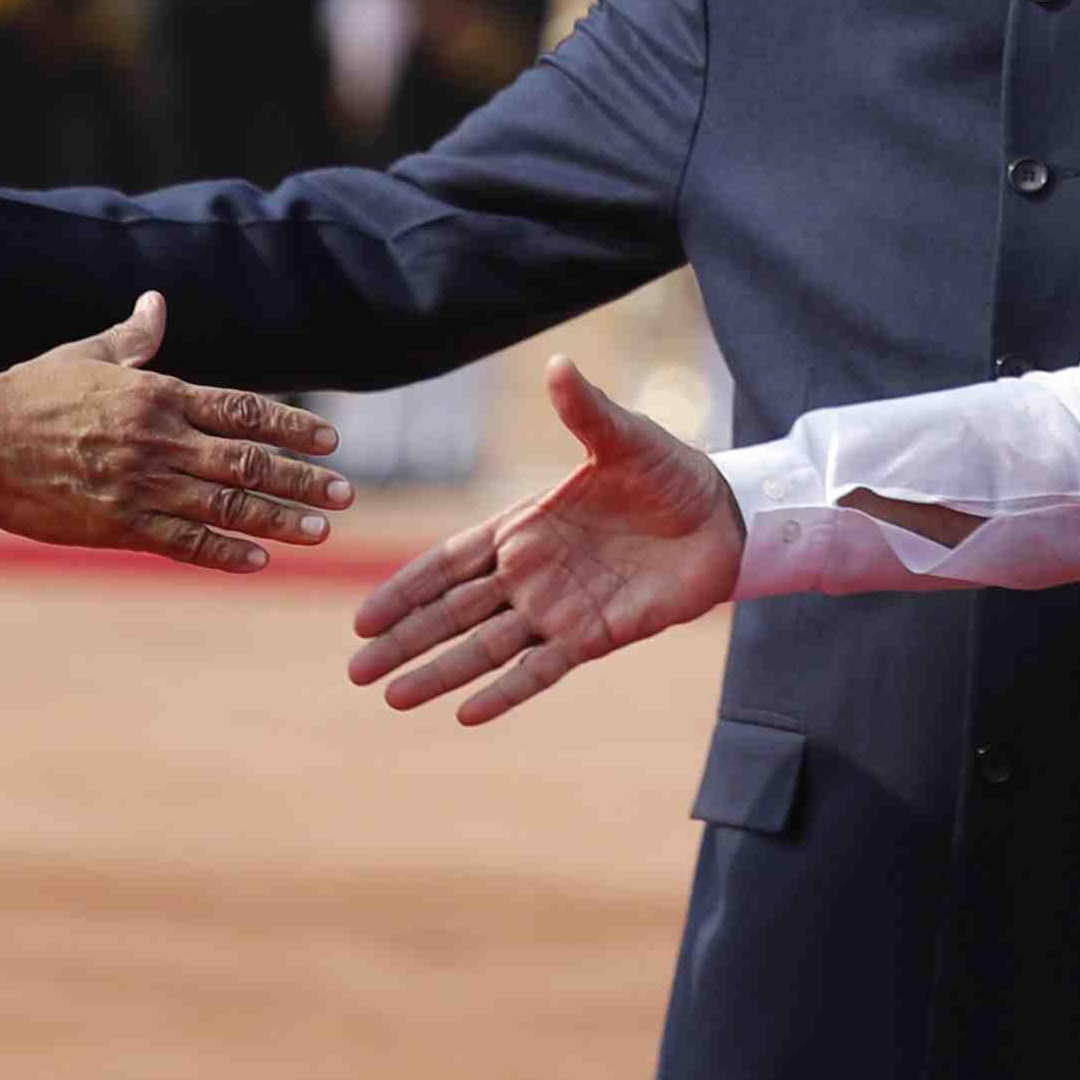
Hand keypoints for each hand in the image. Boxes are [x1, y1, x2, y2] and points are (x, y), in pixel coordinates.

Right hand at [0, 291, 350, 570]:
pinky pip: (182, 541)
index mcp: (158, 394)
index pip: (243, 408)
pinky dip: (223, 552)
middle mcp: (159, 439)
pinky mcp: (115, 525)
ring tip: (319, 529)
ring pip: (225, 504)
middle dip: (302, 477)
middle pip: (247, 460)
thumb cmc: (29, 394)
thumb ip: (131, 338)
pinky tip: (258, 561)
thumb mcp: (85, 355)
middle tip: (346, 493)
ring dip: (277, 518)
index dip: (292, 425)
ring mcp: (139, 485)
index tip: (330, 439)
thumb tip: (157, 305)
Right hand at [346, 356, 740, 724]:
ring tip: (392, 697)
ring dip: (439, 671)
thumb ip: (584, 410)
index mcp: (523, 525)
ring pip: (484, 646)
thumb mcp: (623, 437)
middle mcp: (530, 572)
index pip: (449, 561)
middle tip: (354, 672)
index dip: (406, 588)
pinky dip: (505, 691)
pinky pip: (540, 669)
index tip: (363, 618)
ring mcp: (558, 608)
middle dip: (404, 640)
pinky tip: (465, 715)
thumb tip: (558, 363)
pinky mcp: (594, 636)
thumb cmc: (668, 472)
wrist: (726, 517)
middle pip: (453, 612)